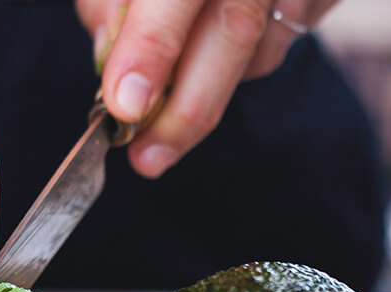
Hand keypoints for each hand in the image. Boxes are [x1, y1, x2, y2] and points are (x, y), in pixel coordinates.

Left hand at [76, 0, 338, 177]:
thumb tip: (108, 59)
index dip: (150, 50)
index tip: (123, 106)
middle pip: (235, 33)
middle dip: (185, 112)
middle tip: (145, 159)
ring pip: (260, 49)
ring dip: (208, 86)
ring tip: (163, 98)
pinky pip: (282, 37)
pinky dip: (241, 57)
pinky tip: (211, 44)